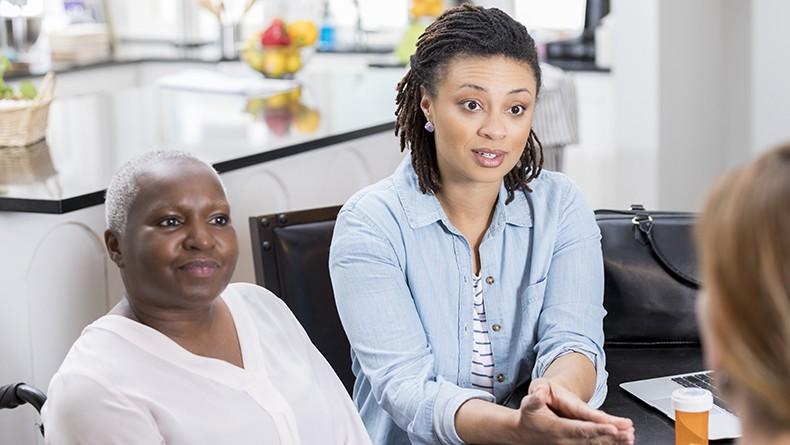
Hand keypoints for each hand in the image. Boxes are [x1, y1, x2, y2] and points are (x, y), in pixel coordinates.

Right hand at [509, 379, 633, 444]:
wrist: (524, 432)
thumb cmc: (529, 417)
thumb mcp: (528, 404)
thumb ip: (535, 399)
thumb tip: (539, 393)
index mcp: (557, 428)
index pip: (580, 428)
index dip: (597, 428)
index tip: (612, 427)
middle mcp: (566, 439)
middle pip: (593, 439)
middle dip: (612, 437)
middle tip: (628, 432)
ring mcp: (571, 444)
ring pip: (596, 444)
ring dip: (613, 442)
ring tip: (630, 437)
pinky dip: (608, 444)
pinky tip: (621, 441)